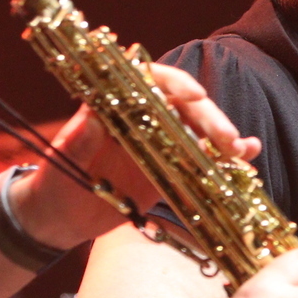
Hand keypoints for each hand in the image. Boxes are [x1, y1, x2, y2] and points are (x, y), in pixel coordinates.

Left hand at [15, 64, 262, 248]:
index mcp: (115, 104)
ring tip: (245, 150)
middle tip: (229, 140)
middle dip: (209, 119)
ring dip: (224, 137)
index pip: (150, 79)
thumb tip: (94, 119)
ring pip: (197, 130)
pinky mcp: (168, 167)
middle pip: (183, 106)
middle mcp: (141, 117)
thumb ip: (79, 141)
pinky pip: (199, 159)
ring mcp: (158, 141)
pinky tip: (245, 161)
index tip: (196, 96)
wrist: (57, 217)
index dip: (176, 83)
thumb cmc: (52, 183)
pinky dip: (222, 159)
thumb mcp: (61, 163)